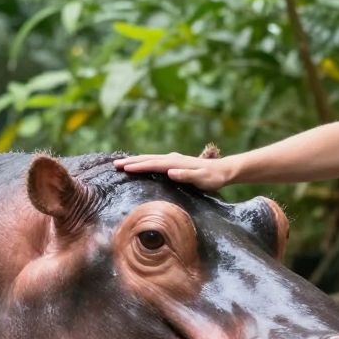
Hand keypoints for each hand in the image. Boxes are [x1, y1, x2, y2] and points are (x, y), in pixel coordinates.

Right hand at [114, 153, 230, 190]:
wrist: (223, 171)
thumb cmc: (213, 178)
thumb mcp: (202, 179)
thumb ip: (187, 175)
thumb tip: (170, 171)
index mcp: (176, 163)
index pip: (153, 164)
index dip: (138, 166)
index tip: (124, 168)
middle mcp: (173, 159)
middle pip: (148, 159)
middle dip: (131, 161)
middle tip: (115, 164)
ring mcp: (173, 159)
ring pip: (150, 158)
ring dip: (136, 160)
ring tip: (122, 163)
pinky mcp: (175, 163)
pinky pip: (155, 161)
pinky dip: (144, 161)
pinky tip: (140, 164)